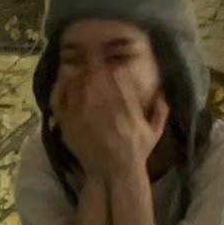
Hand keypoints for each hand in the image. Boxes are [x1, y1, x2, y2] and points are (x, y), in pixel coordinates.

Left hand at [52, 70, 167, 181]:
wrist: (112, 173)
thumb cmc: (135, 152)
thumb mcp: (154, 132)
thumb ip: (160, 110)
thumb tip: (162, 91)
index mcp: (125, 106)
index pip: (118, 75)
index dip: (113, 63)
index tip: (111, 61)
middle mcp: (104, 107)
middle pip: (95, 73)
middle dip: (93, 60)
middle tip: (90, 51)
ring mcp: (83, 114)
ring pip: (77, 82)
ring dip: (78, 70)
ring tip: (78, 64)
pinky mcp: (69, 122)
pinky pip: (61, 98)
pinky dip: (61, 87)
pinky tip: (65, 80)